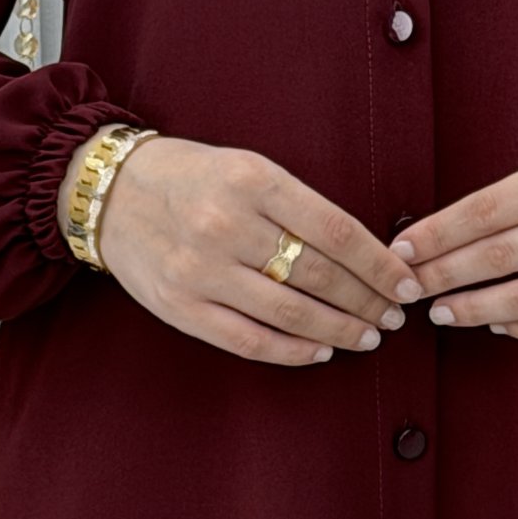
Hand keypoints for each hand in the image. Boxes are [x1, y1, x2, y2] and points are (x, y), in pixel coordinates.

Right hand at [59, 133, 422, 365]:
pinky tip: (321, 351)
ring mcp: (201, 270)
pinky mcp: (181, 306)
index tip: (406, 282)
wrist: (110, 192)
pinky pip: (248, 339)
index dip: (379, 262)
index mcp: (253, 180)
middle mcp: (227, 224)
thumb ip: (298, 204)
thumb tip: (364, 251)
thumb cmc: (193, 176)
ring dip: (339, 329)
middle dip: (367, 300)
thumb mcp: (248, 167)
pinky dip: (292, 350)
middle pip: (319, 274)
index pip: (335, 228)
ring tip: (368, 336)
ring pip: (290, 312)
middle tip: (395, 315)